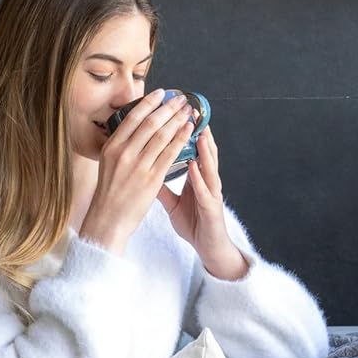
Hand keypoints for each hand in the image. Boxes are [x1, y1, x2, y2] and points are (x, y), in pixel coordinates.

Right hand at [78, 90, 197, 253]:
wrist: (108, 219)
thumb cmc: (109, 193)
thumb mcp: (107, 164)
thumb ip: (120, 147)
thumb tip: (135, 130)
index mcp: (111, 147)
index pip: (132, 118)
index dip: (149, 103)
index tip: (161, 93)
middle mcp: (124, 153)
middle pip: (150, 123)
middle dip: (168, 108)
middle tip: (181, 99)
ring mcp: (138, 165)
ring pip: (162, 136)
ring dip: (178, 120)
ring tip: (188, 111)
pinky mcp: (151, 178)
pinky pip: (170, 153)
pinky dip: (181, 139)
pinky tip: (189, 130)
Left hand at [156, 126, 243, 274]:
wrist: (207, 246)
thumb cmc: (193, 221)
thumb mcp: (173, 201)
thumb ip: (161, 184)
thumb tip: (145, 170)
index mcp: (196, 177)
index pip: (190, 150)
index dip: (183, 133)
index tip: (173, 114)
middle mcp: (206, 181)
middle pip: (203, 152)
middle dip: (196, 132)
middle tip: (189, 111)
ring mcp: (211, 193)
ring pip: (209, 166)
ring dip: (203, 149)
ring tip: (197, 130)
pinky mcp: (212, 208)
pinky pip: (204, 191)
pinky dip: (198, 178)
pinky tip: (193, 166)